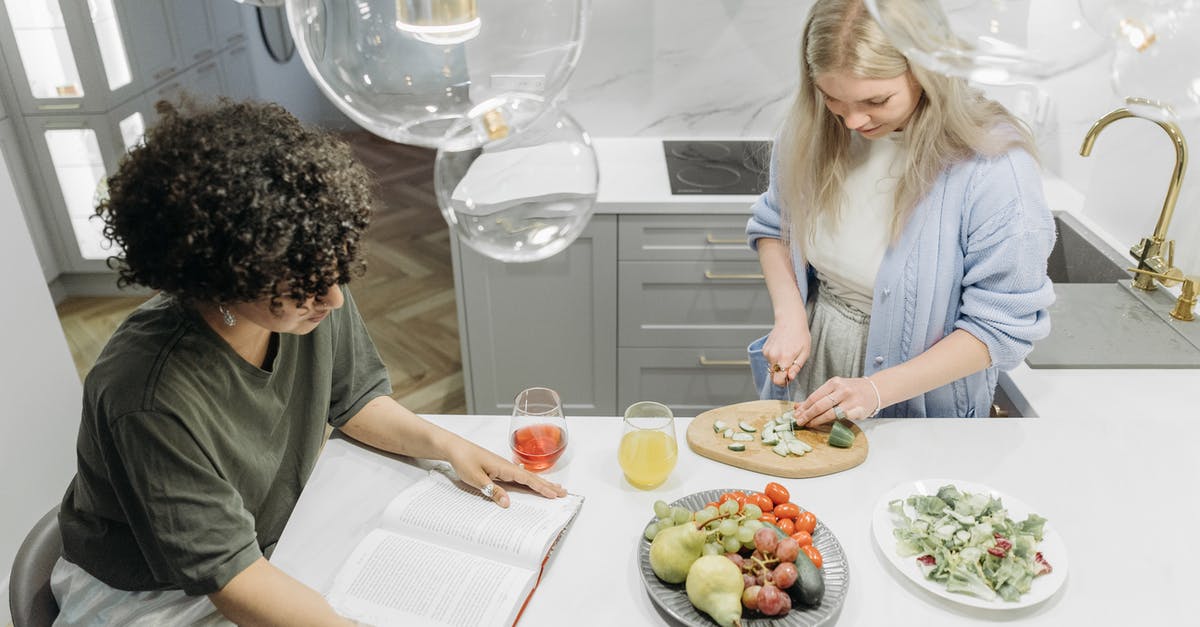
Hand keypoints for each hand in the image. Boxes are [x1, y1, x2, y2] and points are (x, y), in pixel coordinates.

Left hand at [443, 439, 567, 506]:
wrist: (454, 448)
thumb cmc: (464, 459)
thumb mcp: (476, 478)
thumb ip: (492, 490)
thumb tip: (507, 503)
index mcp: (504, 467)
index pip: (527, 479)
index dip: (542, 488)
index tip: (555, 494)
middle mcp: (507, 466)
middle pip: (532, 478)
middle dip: (548, 485)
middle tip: (563, 492)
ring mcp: (504, 467)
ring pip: (527, 477)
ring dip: (541, 483)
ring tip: (554, 488)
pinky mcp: (499, 469)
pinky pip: (518, 478)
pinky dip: (529, 482)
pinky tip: (532, 483)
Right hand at [763, 319, 811, 386]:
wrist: (789, 320)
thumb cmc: (800, 335)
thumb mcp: (805, 353)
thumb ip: (796, 367)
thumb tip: (790, 378)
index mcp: (784, 358)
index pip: (777, 380)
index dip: (783, 383)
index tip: (788, 379)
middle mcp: (773, 356)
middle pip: (773, 376)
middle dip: (781, 375)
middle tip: (790, 367)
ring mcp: (767, 353)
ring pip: (771, 368)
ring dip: (778, 366)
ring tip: (787, 355)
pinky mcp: (764, 350)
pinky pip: (769, 360)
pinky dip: (775, 359)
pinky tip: (781, 350)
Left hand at [794, 376, 879, 427]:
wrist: (875, 390)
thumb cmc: (851, 390)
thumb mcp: (834, 389)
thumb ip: (817, 397)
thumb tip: (797, 407)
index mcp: (834, 383)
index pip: (814, 396)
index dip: (804, 407)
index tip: (796, 414)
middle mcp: (842, 390)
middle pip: (819, 405)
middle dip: (807, 415)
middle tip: (799, 422)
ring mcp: (851, 401)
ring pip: (829, 413)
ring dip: (816, 421)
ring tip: (808, 424)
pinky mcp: (858, 411)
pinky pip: (843, 418)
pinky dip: (832, 422)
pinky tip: (824, 425)